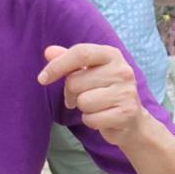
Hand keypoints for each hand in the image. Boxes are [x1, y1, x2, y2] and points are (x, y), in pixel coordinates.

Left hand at [39, 42, 153, 147]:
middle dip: (71, 93)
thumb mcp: (88, 72)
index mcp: (111, 55)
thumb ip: (68, 61)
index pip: (80, 53)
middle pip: (76, 81)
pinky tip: (102, 118)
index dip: (57, 65)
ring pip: (83, 102)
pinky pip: (92, 119)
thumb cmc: (105, 91)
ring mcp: (126, 92)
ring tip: (96, 107)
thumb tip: (49, 52)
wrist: (132, 119)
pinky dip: (91, 121)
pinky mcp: (126, 113)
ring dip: (83, 108)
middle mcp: (122, 70)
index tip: (42, 78)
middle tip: (81, 97)